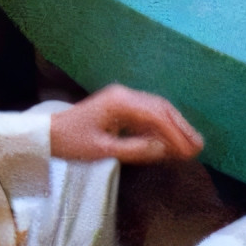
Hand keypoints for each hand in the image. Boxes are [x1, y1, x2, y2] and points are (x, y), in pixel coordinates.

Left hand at [49, 84, 205, 164]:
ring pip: (157, 110)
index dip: (176, 133)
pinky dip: (161, 127)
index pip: (156, 115)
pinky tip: (170, 141)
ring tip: (191, 144)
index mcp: (120, 102)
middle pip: (161, 108)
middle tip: (199, 146)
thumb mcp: (102, 150)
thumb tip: (165, 149)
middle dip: (181, 128)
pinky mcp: (122, 106)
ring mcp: (124, 98)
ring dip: (175, 127)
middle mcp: (126, 95)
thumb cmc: (71, 143)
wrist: (47, 134)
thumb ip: (135, 149)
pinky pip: (147, 114)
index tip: (190, 150)